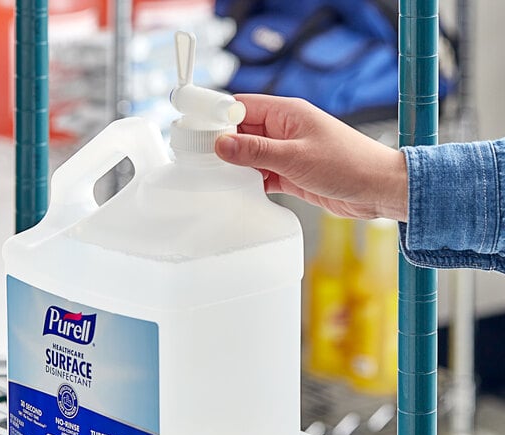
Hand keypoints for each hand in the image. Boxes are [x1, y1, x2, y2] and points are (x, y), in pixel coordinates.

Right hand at [215, 94, 407, 221]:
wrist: (377, 189)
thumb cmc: (348, 163)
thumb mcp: (295, 157)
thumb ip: (256, 151)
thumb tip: (222, 144)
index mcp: (287, 113)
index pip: (242, 106)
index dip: (217, 116)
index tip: (197, 130)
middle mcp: (284, 130)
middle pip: (242, 132)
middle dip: (223, 144)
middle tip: (200, 159)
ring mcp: (287, 152)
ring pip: (250, 155)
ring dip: (236, 165)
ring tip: (215, 176)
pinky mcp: (291, 174)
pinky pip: (262, 173)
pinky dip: (250, 181)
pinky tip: (239, 189)